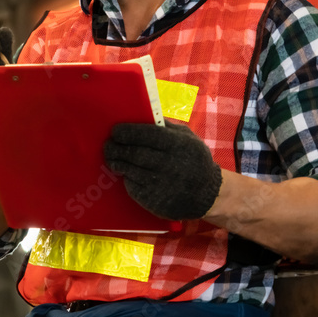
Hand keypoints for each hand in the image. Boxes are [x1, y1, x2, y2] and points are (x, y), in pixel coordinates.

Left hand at [103, 122, 221, 220]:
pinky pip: (134, 187)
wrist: (209, 194)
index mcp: (178, 145)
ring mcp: (162, 185)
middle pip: (135, 154)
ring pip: (131, 170)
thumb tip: (141, 115)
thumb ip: (167, 128)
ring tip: (111, 157)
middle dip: (117, 148)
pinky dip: (127, 179)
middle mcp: (170, 165)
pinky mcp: (156, 201)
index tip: (115, 131)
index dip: (128, 132)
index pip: (148, 135)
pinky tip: (125, 173)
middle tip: (108, 145)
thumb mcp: (188, 139)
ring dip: (117, 163)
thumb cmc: (195, 160)